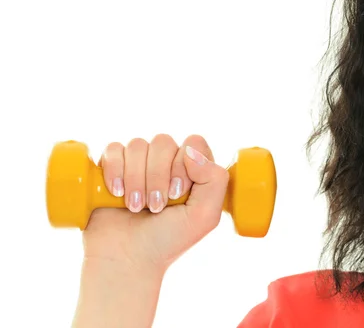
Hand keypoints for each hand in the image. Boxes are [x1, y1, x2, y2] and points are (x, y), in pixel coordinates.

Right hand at [81, 134, 229, 272]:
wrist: (127, 259)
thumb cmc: (168, 239)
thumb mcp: (205, 215)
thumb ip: (215, 180)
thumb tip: (192, 150)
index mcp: (193, 169)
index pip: (194, 142)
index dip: (184, 164)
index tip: (177, 193)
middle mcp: (167, 162)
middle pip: (163, 142)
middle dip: (157, 176)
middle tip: (156, 207)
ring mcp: (139, 163)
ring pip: (138, 145)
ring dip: (136, 179)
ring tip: (136, 207)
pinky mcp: (112, 167)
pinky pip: (113, 149)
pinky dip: (115, 170)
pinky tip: (117, 194)